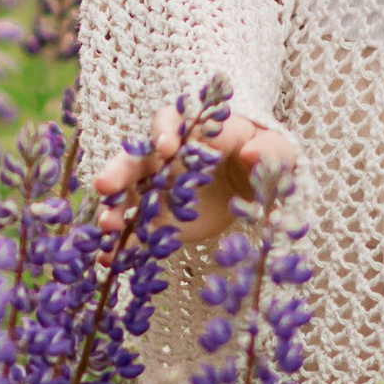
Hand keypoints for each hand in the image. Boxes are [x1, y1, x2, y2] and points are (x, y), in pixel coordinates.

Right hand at [95, 103, 300, 245]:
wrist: (253, 186)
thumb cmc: (266, 159)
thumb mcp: (279, 152)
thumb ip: (269, 151)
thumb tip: (252, 153)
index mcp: (195, 133)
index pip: (172, 124)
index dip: (165, 132)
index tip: (166, 149)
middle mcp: (167, 158)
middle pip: (136, 158)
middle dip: (119, 170)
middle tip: (104, 186)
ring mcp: (158, 189)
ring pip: (128, 194)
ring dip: (113, 208)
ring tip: (106, 227)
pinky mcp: (158, 219)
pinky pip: (136, 230)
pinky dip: (122, 244)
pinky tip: (108, 259)